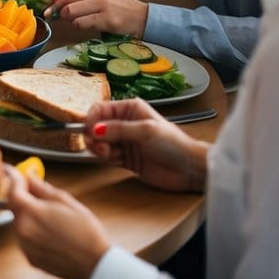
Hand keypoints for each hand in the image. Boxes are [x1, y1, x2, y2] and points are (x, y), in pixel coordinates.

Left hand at [5, 165, 110, 278]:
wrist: (96, 264)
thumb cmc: (86, 232)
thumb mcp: (66, 202)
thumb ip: (43, 189)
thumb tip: (29, 176)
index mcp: (32, 213)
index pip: (13, 191)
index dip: (12, 178)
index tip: (12, 170)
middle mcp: (23, 231)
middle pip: (14, 207)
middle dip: (21, 196)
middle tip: (32, 189)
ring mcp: (25, 246)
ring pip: (18, 222)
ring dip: (26, 214)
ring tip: (48, 215)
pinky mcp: (30, 257)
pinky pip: (24, 238)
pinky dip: (31, 230)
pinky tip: (49, 232)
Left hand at [42, 0, 148, 35]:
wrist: (143, 17)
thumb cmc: (120, 7)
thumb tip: (57, 2)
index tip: (51, 5)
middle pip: (65, 0)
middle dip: (55, 9)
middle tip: (53, 16)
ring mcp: (103, 6)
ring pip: (70, 12)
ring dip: (67, 19)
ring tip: (75, 20)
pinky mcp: (106, 20)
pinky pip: (80, 23)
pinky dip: (77, 26)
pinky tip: (84, 25)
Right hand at [82, 99, 208, 191]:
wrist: (189, 169)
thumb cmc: (174, 144)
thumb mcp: (146, 131)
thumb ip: (118, 129)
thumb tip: (94, 129)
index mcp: (130, 109)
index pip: (100, 109)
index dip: (91, 119)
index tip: (90, 130)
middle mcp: (124, 123)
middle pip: (96, 126)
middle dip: (94, 136)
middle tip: (99, 146)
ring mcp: (124, 142)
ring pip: (98, 142)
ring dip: (99, 149)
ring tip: (109, 153)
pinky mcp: (124, 158)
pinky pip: (105, 156)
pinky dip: (105, 158)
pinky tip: (114, 160)